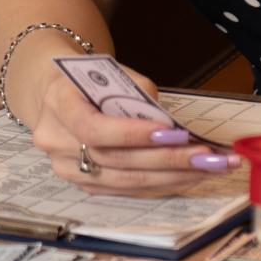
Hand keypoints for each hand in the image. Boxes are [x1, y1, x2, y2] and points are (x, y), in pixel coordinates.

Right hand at [11, 44, 231, 195]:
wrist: (53, 92)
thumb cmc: (88, 77)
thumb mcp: (108, 71)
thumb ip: (136, 94)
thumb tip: (171, 126)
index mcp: (57, 104)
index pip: (92, 128)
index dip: (132, 134)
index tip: (172, 133)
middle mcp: (55, 142)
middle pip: (114, 160)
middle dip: (167, 159)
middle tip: (207, 155)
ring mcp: (67, 169)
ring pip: (124, 181)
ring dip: (172, 176)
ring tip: (207, 168)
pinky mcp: (85, 184)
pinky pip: (126, 189)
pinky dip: (161, 183)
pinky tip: (189, 176)